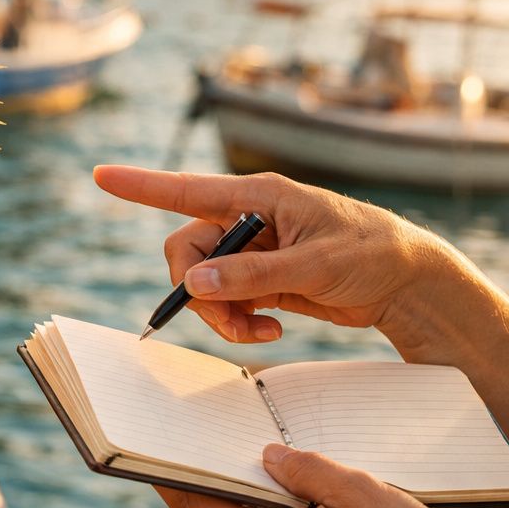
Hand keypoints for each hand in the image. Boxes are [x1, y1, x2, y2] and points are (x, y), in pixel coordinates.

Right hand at [93, 166, 443, 347]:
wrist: (407, 283)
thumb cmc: (372, 254)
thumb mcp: (314, 266)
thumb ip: (252, 275)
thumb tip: (195, 283)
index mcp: (259, 196)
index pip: (187, 189)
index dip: (141, 185)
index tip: (102, 176)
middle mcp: (248, 218)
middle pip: (187, 249)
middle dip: (197, 290)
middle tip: (231, 321)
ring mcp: (252, 250)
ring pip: (202, 281)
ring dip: (219, 313)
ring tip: (258, 331)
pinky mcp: (260, 278)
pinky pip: (224, 301)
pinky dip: (237, 321)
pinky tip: (271, 328)